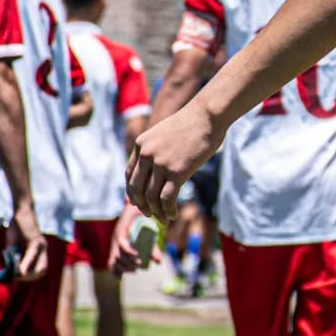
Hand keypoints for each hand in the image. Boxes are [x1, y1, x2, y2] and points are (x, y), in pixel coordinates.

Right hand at [8, 200, 47, 281]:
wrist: (21, 211)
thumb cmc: (17, 228)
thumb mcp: (14, 245)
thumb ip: (13, 257)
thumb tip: (10, 271)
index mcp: (40, 251)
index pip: (41, 269)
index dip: (31, 276)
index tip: (19, 276)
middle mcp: (43, 249)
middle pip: (42, 270)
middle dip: (30, 278)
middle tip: (18, 276)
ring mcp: (41, 245)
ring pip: (38, 266)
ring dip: (28, 274)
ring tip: (17, 274)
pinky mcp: (35, 240)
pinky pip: (31, 256)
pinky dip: (25, 265)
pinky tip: (19, 271)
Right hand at [107, 204, 159, 272]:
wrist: (133, 210)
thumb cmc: (143, 217)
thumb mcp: (150, 226)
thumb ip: (153, 244)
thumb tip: (158, 262)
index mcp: (122, 231)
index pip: (121, 244)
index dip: (129, 253)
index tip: (139, 258)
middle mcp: (116, 239)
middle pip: (117, 256)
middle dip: (128, 263)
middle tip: (140, 264)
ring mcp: (115, 245)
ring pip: (114, 261)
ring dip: (123, 268)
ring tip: (135, 269)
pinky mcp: (116, 250)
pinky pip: (111, 263)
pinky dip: (116, 271)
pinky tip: (121, 276)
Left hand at [127, 103, 219, 221]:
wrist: (207, 115)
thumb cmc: (191, 123)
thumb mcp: (164, 133)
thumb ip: (155, 150)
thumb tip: (156, 170)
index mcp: (141, 145)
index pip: (129, 175)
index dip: (132, 192)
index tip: (138, 202)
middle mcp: (147, 154)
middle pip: (137, 189)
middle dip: (142, 206)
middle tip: (149, 214)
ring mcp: (161, 163)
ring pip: (152, 197)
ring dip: (157, 212)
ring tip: (164, 219)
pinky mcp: (177, 172)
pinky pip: (167, 199)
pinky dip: (168, 210)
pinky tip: (173, 214)